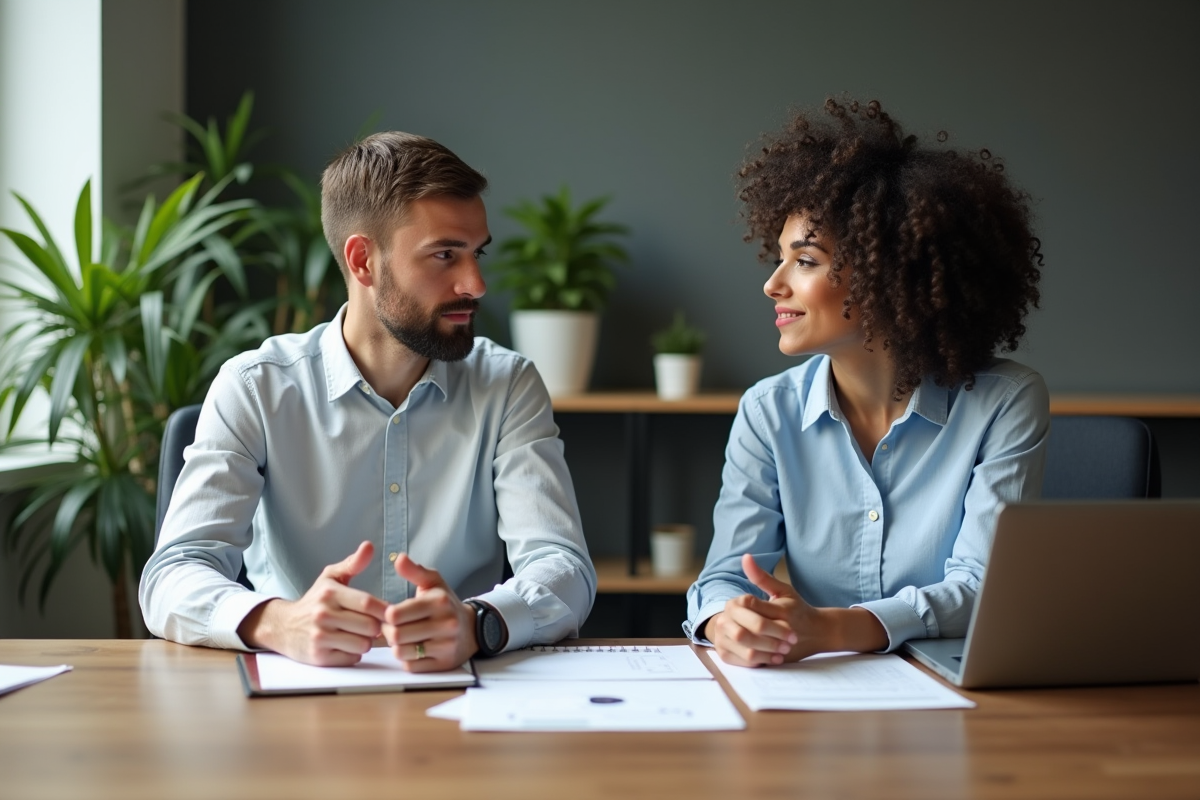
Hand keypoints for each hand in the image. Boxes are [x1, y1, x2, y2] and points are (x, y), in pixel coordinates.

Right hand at [237, 541, 388, 665]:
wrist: (283, 626)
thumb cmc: (314, 600)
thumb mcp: (330, 578)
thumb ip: (352, 563)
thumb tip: (369, 546)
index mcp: (330, 593)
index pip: (368, 603)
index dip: (384, 610)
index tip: (391, 613)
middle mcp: (323, 614)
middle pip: (370, 627)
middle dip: (376, 627)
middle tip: (371, 625)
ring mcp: (320, 637)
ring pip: (363, 644)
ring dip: (365, 642)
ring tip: (357, 634)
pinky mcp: (319, 657)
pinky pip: (352, 658)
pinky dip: (353, 654)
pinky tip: (344, 645)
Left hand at [383, 554, 477, 671]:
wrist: (471, 629)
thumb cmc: (446, 604)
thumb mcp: (434, 583)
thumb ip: (415, 571)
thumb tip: (399, 558)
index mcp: (438, 602)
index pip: (396, 614)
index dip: (386, 616)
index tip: (390, 614)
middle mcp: (445, 624)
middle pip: (396, 635)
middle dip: (388, 632)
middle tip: (391, 628)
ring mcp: (445, 646)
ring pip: (401, 653)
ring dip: (396, 647)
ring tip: (402, 638)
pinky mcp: (443, 664)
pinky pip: (411, 666)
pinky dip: (407, 659)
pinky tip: (413, 649)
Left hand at [703, 554, 887, 666]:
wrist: (820, 633)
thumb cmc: (798, 609)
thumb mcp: (783, 590)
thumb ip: (762, 577)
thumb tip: (745, 557)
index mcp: (782, 610)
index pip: (751, 605)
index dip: (741, 607)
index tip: (740, 608)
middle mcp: (784, 628)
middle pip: (749, 628)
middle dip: (737, 625)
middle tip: (730, 624)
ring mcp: (783, 647)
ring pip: (752, 646)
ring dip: (738, 641)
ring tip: (735, 636)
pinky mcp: (781, 660)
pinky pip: (756, 660)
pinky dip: (745, 656)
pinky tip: (742, 649)